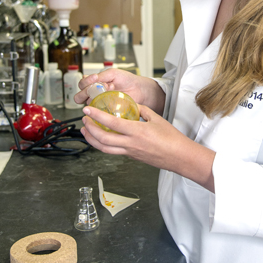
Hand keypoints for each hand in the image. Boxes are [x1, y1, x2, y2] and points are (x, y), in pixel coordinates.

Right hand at [75, 69, 164, 113]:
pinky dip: (101, 106)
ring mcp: (100, 103)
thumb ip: (100, 76)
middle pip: (80, 96)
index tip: (94, 79)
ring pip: (88, 104)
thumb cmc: (126, 80)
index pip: (82, 84)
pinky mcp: (106, 112)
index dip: (85, 82)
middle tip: (96, 88)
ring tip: (107, 91)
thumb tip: (91, 79)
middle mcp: (95, 94)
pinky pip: (98, 112)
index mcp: (94, 83)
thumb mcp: (112, 73)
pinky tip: (109, 100)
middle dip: (85, 92)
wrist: (139, 89)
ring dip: (94, 98)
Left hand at [81, 103, 214, 190]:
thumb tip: (132, 105)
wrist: (179, 156)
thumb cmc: (171, 138)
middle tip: (84, 119)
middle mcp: (130, 143)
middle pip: (102, 138)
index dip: (96, 116)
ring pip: (104, 148)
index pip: (111, 123)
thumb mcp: (156, 118)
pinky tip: (99, 139)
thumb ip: (141, 110)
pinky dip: (102, 145)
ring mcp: (129, 152)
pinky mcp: (131, 157)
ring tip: (85, 131)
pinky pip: (112, 152)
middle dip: (89, 129)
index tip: (87, 110)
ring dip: (91, 140)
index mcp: (137, 131)